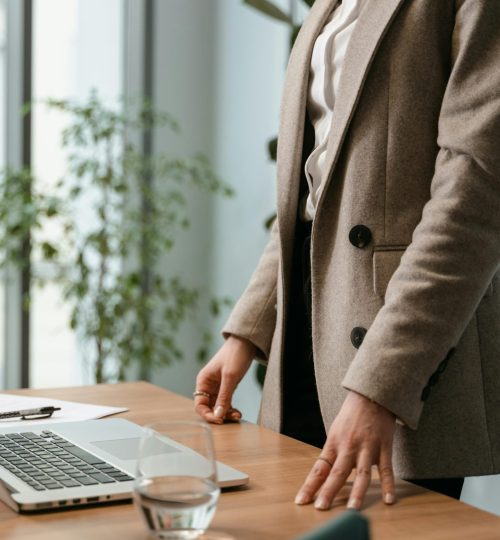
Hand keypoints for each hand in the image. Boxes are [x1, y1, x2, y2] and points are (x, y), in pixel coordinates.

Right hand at [194, 335, 255, 423]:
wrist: (246, 342)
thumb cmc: (235, 355)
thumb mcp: (230, 376)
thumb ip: (224, 397)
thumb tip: (218, 416)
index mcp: (203, 381)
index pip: (199, 404)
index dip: (207, 414)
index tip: (219, 420)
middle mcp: (208, 385)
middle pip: (208, 407)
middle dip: (218, 415)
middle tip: (232, 418)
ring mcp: (217, 387)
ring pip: (218, 406)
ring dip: (226, 413)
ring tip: (237, 415)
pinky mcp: (227, 387)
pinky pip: (225, 402)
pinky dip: (230, 408)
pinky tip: (237, 412)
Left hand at [295, 391, 395, 510]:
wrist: (371, 395)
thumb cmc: (351, 415)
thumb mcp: (336, 432)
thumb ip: (333, 453)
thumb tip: (325, 476)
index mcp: (334, 443)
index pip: (320, 468)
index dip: (310, 485)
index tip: (301, 501)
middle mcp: (349, 446)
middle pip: (338, 472)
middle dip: (328, 491)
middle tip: (321, 508)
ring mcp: (367, 447)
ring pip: (362, 473)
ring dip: (358, 492)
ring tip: (352, 509)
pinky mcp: (384, 447)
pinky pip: (386, 469)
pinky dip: (388, 485)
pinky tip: (388, 500)